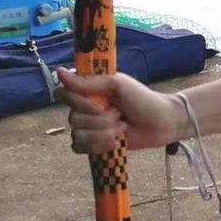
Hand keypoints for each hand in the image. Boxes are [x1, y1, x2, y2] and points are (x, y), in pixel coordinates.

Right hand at [56, 70, 185, 154]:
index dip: (79, 104)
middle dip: (102, 120)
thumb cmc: (143, 100)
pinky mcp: (94, 143)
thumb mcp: (118, 85)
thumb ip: (88, 82)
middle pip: (73, 119)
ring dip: (105, 133)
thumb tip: (58, 72)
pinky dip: (99, 146)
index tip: (101, 106)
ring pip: (78, 135)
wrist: (162, 123)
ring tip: (122, 126)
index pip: (63, 94)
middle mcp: (84, 107)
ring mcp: (89, 126)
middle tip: (120, 114)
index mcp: (88, 90)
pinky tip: (115, 142)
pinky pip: (80, 148)